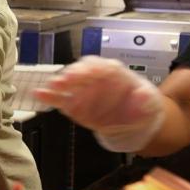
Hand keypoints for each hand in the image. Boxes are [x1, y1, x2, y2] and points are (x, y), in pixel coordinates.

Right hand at [31, 56, 165, 151]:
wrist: (132, 123)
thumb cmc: (141, 107)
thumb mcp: (150, 102)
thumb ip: (146, 98)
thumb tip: (142, 94)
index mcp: (115, 73)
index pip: (103, 67)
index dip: (94, 69)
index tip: (86, 72)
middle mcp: (96, 78)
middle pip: (82, 72)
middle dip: (73, 75)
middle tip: (65, 79)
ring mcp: (84, 91)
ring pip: (69, 84)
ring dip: (59, 85)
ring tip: (50, 87)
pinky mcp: (75, 105)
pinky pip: (60, 99)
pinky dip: (49, 97)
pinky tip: (39, 94)